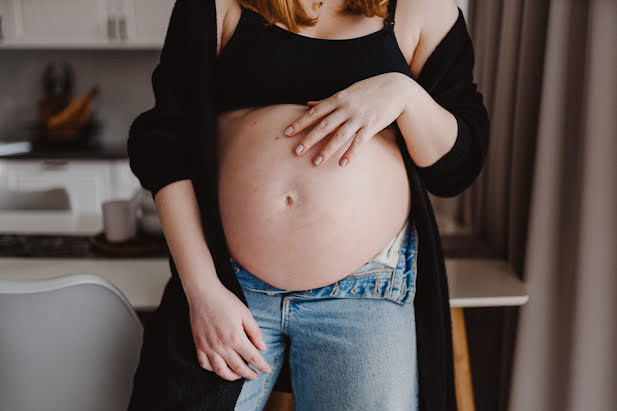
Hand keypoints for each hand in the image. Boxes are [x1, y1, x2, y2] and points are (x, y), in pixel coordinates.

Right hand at [188, 280, 271, 380]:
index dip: (262, 366)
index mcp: (236, 337)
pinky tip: (220, 368)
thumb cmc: (226, 301)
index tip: (267, 370)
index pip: (253, 358)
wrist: (204, 294)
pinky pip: (205, 364)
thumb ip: (255, 332)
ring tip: (239, 376)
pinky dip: (213, 370)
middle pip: (238, 368)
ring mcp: (209, 347)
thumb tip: (263, 348)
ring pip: (221, 371)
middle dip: (249, 374)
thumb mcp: (245, 313)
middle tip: (255, 375)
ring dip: (232, 377)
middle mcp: (222, 346)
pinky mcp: (199, 345)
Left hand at [283, 72, 411, 166]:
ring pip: (339, 136)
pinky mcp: (372, 125)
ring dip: (327, 150)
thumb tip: (308, 104)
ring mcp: (359, 117)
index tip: (287, 132)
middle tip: (296, 151)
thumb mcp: (347, 92)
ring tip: (316, 163)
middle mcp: (347, 108)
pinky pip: (359, 142)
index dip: (300, 122)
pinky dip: (350, 153)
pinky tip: (342, 163)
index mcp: (338, 98)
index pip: (315, 112)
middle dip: (309, 139)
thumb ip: (327, 100)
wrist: (397, 88)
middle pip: (324, 125)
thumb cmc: (369, 90)